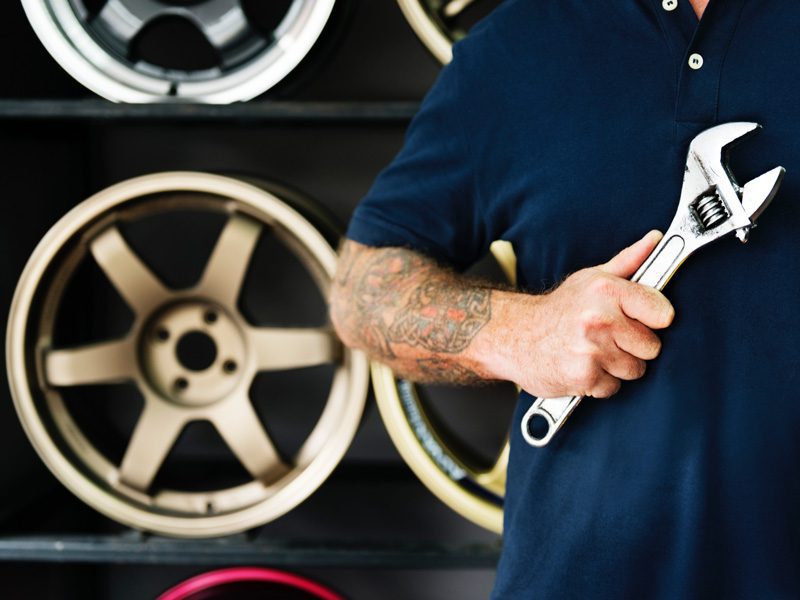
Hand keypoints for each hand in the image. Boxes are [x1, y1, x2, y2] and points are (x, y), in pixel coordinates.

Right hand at [491, 231, 674, 398]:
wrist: (514, 336)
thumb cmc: (558, 310)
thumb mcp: (590, 279)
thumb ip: (628, 261)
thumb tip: (656, 239)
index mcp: (606, 289)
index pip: (663, 313)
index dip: (651, 319)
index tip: (635, 319)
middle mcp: (600, 318)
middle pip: (651, 347)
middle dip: (633, 347)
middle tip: (608, 338)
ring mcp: (592, 349)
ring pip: (635, 369)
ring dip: (617, 366)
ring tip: (595, 352)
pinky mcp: (584, 376)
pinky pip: (613, 387)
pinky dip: (600, 382)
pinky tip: (583, 366)